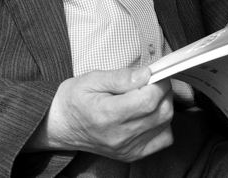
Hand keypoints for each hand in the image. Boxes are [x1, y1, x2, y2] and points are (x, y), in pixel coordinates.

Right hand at [26, 67, 173, 161]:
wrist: (62, 126)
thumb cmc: (74, 99)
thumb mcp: (91, 79)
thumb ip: (120, 77)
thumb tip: (146, 74)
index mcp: (108, 114)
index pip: (148, 100)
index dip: (158, 82)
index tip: (155, 72)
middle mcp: (120, 136)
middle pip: (162, 112)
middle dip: (163, 91)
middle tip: (152, 79)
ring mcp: (128, 148)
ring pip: (166, 124)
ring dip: (163, 105)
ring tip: (147, 94)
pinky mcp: (133, 154)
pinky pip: (163, 139)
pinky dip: (163, 123)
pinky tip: (149, 112)